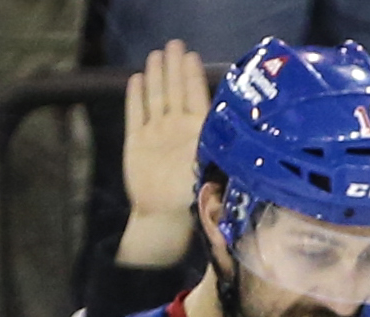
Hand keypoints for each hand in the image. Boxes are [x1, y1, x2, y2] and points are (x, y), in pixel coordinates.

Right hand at [116, 41, 208, 267]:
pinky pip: (135, 114)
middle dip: (175, 68)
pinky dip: (135, 98)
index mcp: (198, 135)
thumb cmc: (193, 200)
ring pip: (156, 98)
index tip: (192, 56)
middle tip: (175, 44)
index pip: (197, 98)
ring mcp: (157, 134)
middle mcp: (178, 130)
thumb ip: (216, 153)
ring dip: (157, 76)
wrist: (164, 219)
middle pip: (176, 91)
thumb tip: (234, 140)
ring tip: (157, 55)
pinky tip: (136, 79)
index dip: (194, 76)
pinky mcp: (137, 142)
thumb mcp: (211, 173)